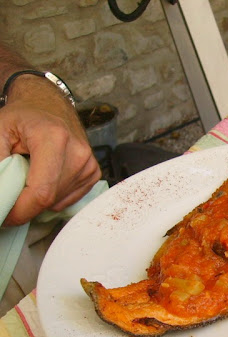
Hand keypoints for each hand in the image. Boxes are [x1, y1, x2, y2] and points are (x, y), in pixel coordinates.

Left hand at [0, 75, 101, 225]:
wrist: (48, 104)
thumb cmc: (23, 117)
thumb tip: (1, 195)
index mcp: (54, 138)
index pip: (41, 191)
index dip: (20, 211)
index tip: (5, 216)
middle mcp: (78, 152)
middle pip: (49, 199)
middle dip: (26, 204)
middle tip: (11, 189)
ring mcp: (89, 164)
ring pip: (58, 201)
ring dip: (39, 198)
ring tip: (30, 175)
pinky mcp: (93, 173)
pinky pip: (68, 199)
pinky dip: (52, 196)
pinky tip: (46, 177)